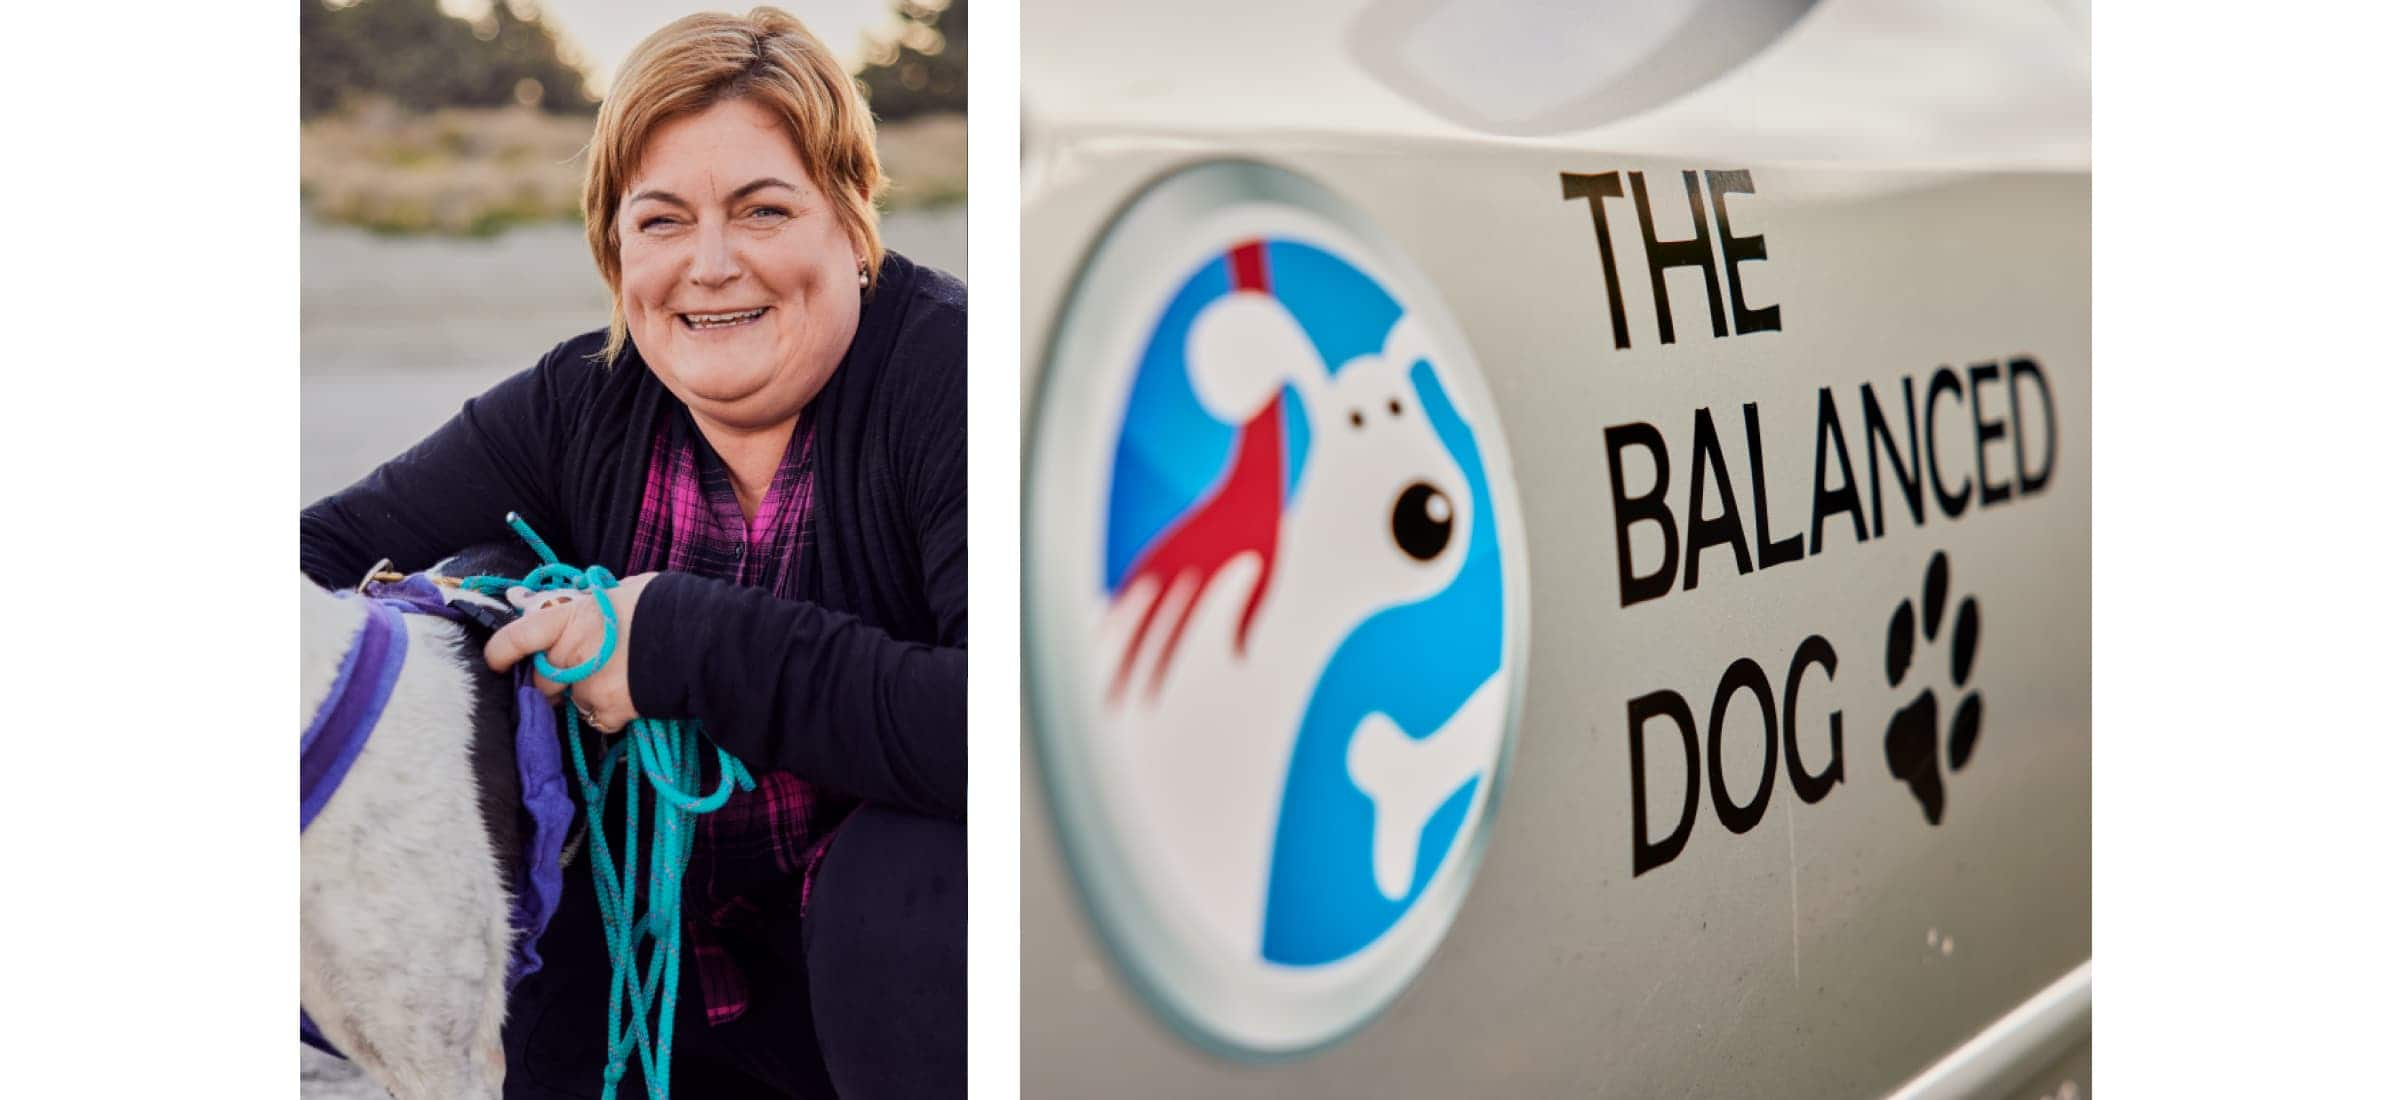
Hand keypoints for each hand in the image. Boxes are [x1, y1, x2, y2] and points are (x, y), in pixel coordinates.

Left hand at [485, 571, 658, 733]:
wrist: (698, 638)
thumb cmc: (661, 605)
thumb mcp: (616, 594)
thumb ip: (588, 609)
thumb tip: (577, 614)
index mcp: (567, 619)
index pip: (516, 638)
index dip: (499, 653)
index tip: (496, 662)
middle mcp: (569, 655)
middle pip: (543, 679)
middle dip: (555, 679)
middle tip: (581, 669)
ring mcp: (586, 687)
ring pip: (573, 701)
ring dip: (586, 695)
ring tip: (620, 678)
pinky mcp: (607, 711)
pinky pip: (597, 718)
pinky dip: (609, 712)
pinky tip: (631, 695)